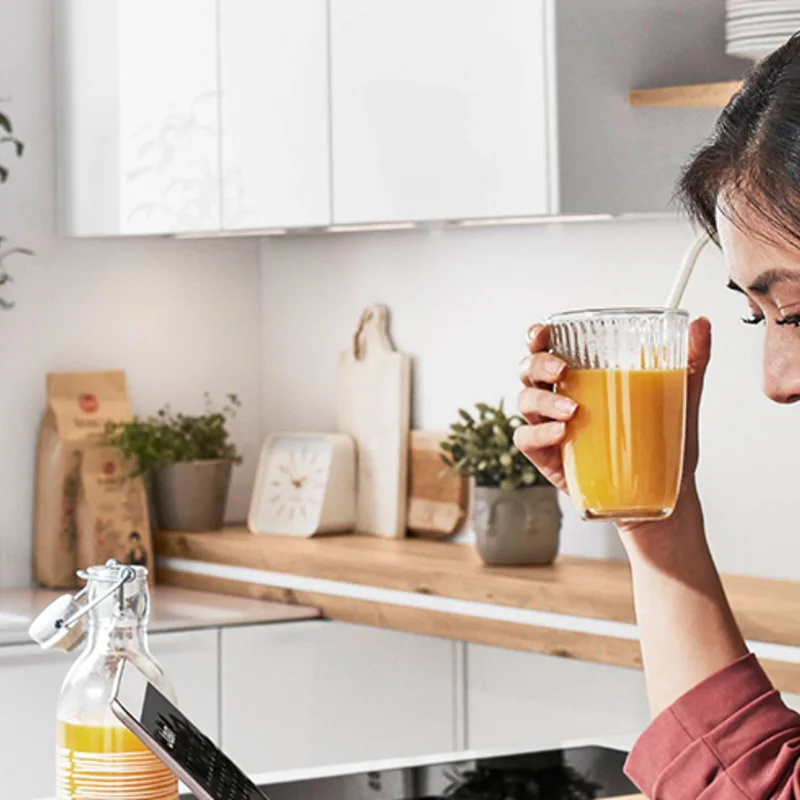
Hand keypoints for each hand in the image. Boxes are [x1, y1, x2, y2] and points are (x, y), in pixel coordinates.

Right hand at [514, 317, 712, 514]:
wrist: (663, 494)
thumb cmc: (663, 445)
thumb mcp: (680, 398)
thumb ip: (691, 361)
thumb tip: (702, 325)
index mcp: (582, 378)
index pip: (548, 348)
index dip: (537, 336)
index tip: (545, 332)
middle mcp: (559, 398)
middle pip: (528, 371)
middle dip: (538, 364)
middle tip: (562, 370)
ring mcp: (550, 428)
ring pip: (525, 402)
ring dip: (543, 400)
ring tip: (572, 410)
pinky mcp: (548, 458)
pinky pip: (527, 439)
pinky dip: (540, 433)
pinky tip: (562, 433)